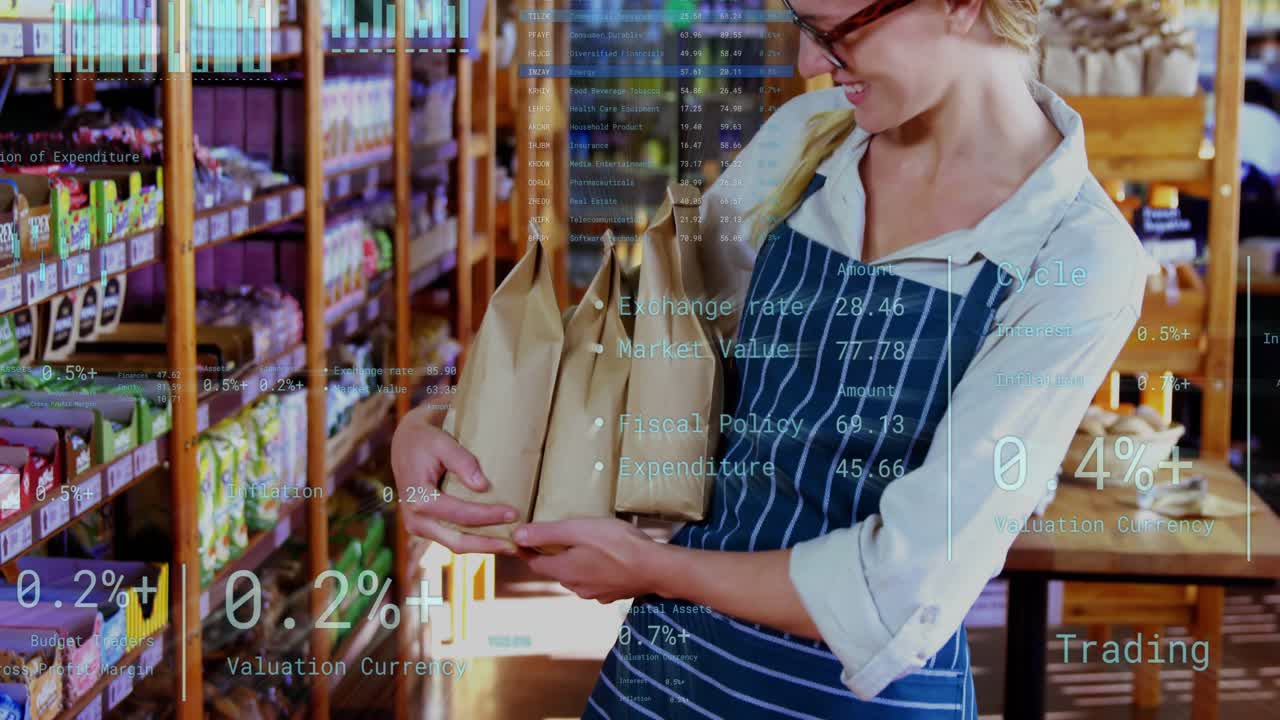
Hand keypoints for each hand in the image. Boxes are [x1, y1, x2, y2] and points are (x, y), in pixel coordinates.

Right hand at [390, 405, 518, 555]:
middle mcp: (415, 519)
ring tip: (512, 546)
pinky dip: (474, 542)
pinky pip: (452, 539)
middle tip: (518, 544)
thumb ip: (462, 462)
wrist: (405, 443)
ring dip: (484, 547)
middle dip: (489, 544)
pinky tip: (496, 539)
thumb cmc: (426, 440)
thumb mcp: (443, 443)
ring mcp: (419, 527)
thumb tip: (482, 486)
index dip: (488, 516)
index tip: (514, 513)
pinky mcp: (426, 528)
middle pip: (457, 542)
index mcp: (418, 499)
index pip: (459, 514)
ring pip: (455, 545)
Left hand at [512, 518, 664, 602]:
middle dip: (553, 554)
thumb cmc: (616, 544)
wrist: (655, 568)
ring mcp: (595, 594)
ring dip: (575, 561)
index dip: (527, 549)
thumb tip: (516, 535)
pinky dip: (594, 569)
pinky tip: (606, 557)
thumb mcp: (578, 530)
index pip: (534, 562)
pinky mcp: (612, 594)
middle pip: (555, 569)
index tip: (524, 537)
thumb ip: (546, 534)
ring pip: (576, 575)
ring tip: (586, 543)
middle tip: (560, 533)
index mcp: (563, 571)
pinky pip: (594, 580)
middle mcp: (575, 587)